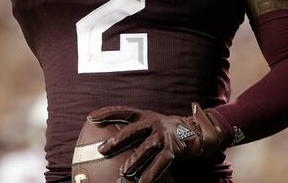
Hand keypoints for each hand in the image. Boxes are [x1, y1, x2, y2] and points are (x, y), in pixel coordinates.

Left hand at [87, 103, 226, 181]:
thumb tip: (109, 143)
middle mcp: (154, 122)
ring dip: (134, 160)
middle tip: (102, 150)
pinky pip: (161, 162)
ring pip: (146, 147)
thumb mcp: (150, 127)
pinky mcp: (174, 148)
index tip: (90, 118)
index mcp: (146, 115)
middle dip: (116, 140)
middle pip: (132, 130)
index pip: (123, 111)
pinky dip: (152, 173)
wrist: (197, 132)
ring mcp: (164, 135)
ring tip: (124, 170)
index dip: (107, 113)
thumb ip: (135, 133)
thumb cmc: (167, 132)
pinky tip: (143, 182)